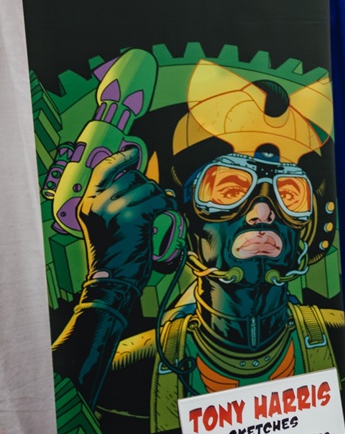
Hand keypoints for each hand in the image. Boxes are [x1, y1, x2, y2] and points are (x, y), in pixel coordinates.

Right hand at [79, 147, 173, 287]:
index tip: (134, 153)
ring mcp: (113, 209)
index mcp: (87, 205)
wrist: (111, 281)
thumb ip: (112, 205)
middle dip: (149, 188)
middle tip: (155, 204)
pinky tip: (167, 215)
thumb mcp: (104, 226)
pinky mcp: (132, 217)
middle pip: (133, 177)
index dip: (120, 159)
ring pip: (149, 188)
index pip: (103, 171)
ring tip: (159, 214)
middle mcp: (97, 203)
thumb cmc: (114, 257)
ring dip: (160, 198)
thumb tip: (141, 184)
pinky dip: (168, 206)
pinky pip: (159, 200)